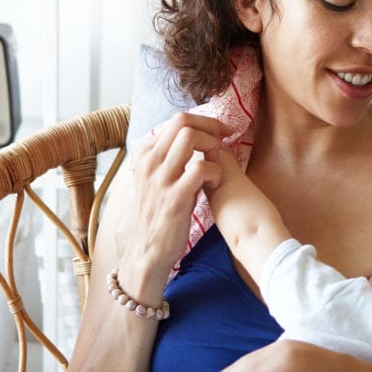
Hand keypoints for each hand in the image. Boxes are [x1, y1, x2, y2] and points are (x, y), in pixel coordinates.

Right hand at [115, 112, 226, 301]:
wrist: (147, 250)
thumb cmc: (158, 213)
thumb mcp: (156, 179)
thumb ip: (170, 157)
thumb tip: (195, 136)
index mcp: (145, 154)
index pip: (177, 120)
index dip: (205, 122)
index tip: (221, 132)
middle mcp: (149, 162)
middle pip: (183, 121)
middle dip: (211, 126)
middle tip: (226, 140)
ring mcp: (160, 179)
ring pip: (189, 137)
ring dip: (212, 145)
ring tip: (219, 162)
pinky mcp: (175, 198)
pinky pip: (201, 168)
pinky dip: (215, 171)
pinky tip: (217, 183)